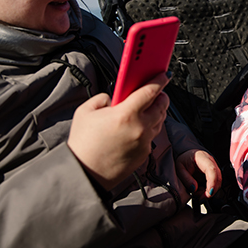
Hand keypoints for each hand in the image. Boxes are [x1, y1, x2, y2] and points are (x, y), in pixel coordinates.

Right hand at [68, 72, 169, 190]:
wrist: (84, 173)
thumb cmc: (83, 144)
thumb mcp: (86, 111)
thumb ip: (102, 98)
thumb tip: (114, 98)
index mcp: (126, 114)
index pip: (150, 91)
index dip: (159, 80)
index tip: (164, 74)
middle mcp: (140, 128)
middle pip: (162, 106)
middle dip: (161, 96)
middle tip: (156, 91)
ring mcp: (144, 142)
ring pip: (160, 121)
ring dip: (157, 112)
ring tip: (147, 108)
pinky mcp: (144, 153)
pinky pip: (152, 136)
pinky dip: (149, 128)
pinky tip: (138, 126)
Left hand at [175, 149, 221, 199]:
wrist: (187, 156)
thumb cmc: (184, 160)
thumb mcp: (180, 169)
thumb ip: (186, 178)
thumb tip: (194, 188)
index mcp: (202, 158)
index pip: (211, 170)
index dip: (212, 182)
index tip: (209, 193)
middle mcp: (211, 162)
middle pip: (218, 178)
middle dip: (211, 191)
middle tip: (201, 198)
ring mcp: (214, 168)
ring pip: (217, 182)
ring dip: (209, 191)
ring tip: (197, 194)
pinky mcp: (214, 174)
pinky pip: (214, 184)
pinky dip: (208, 190)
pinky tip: (200, 191)